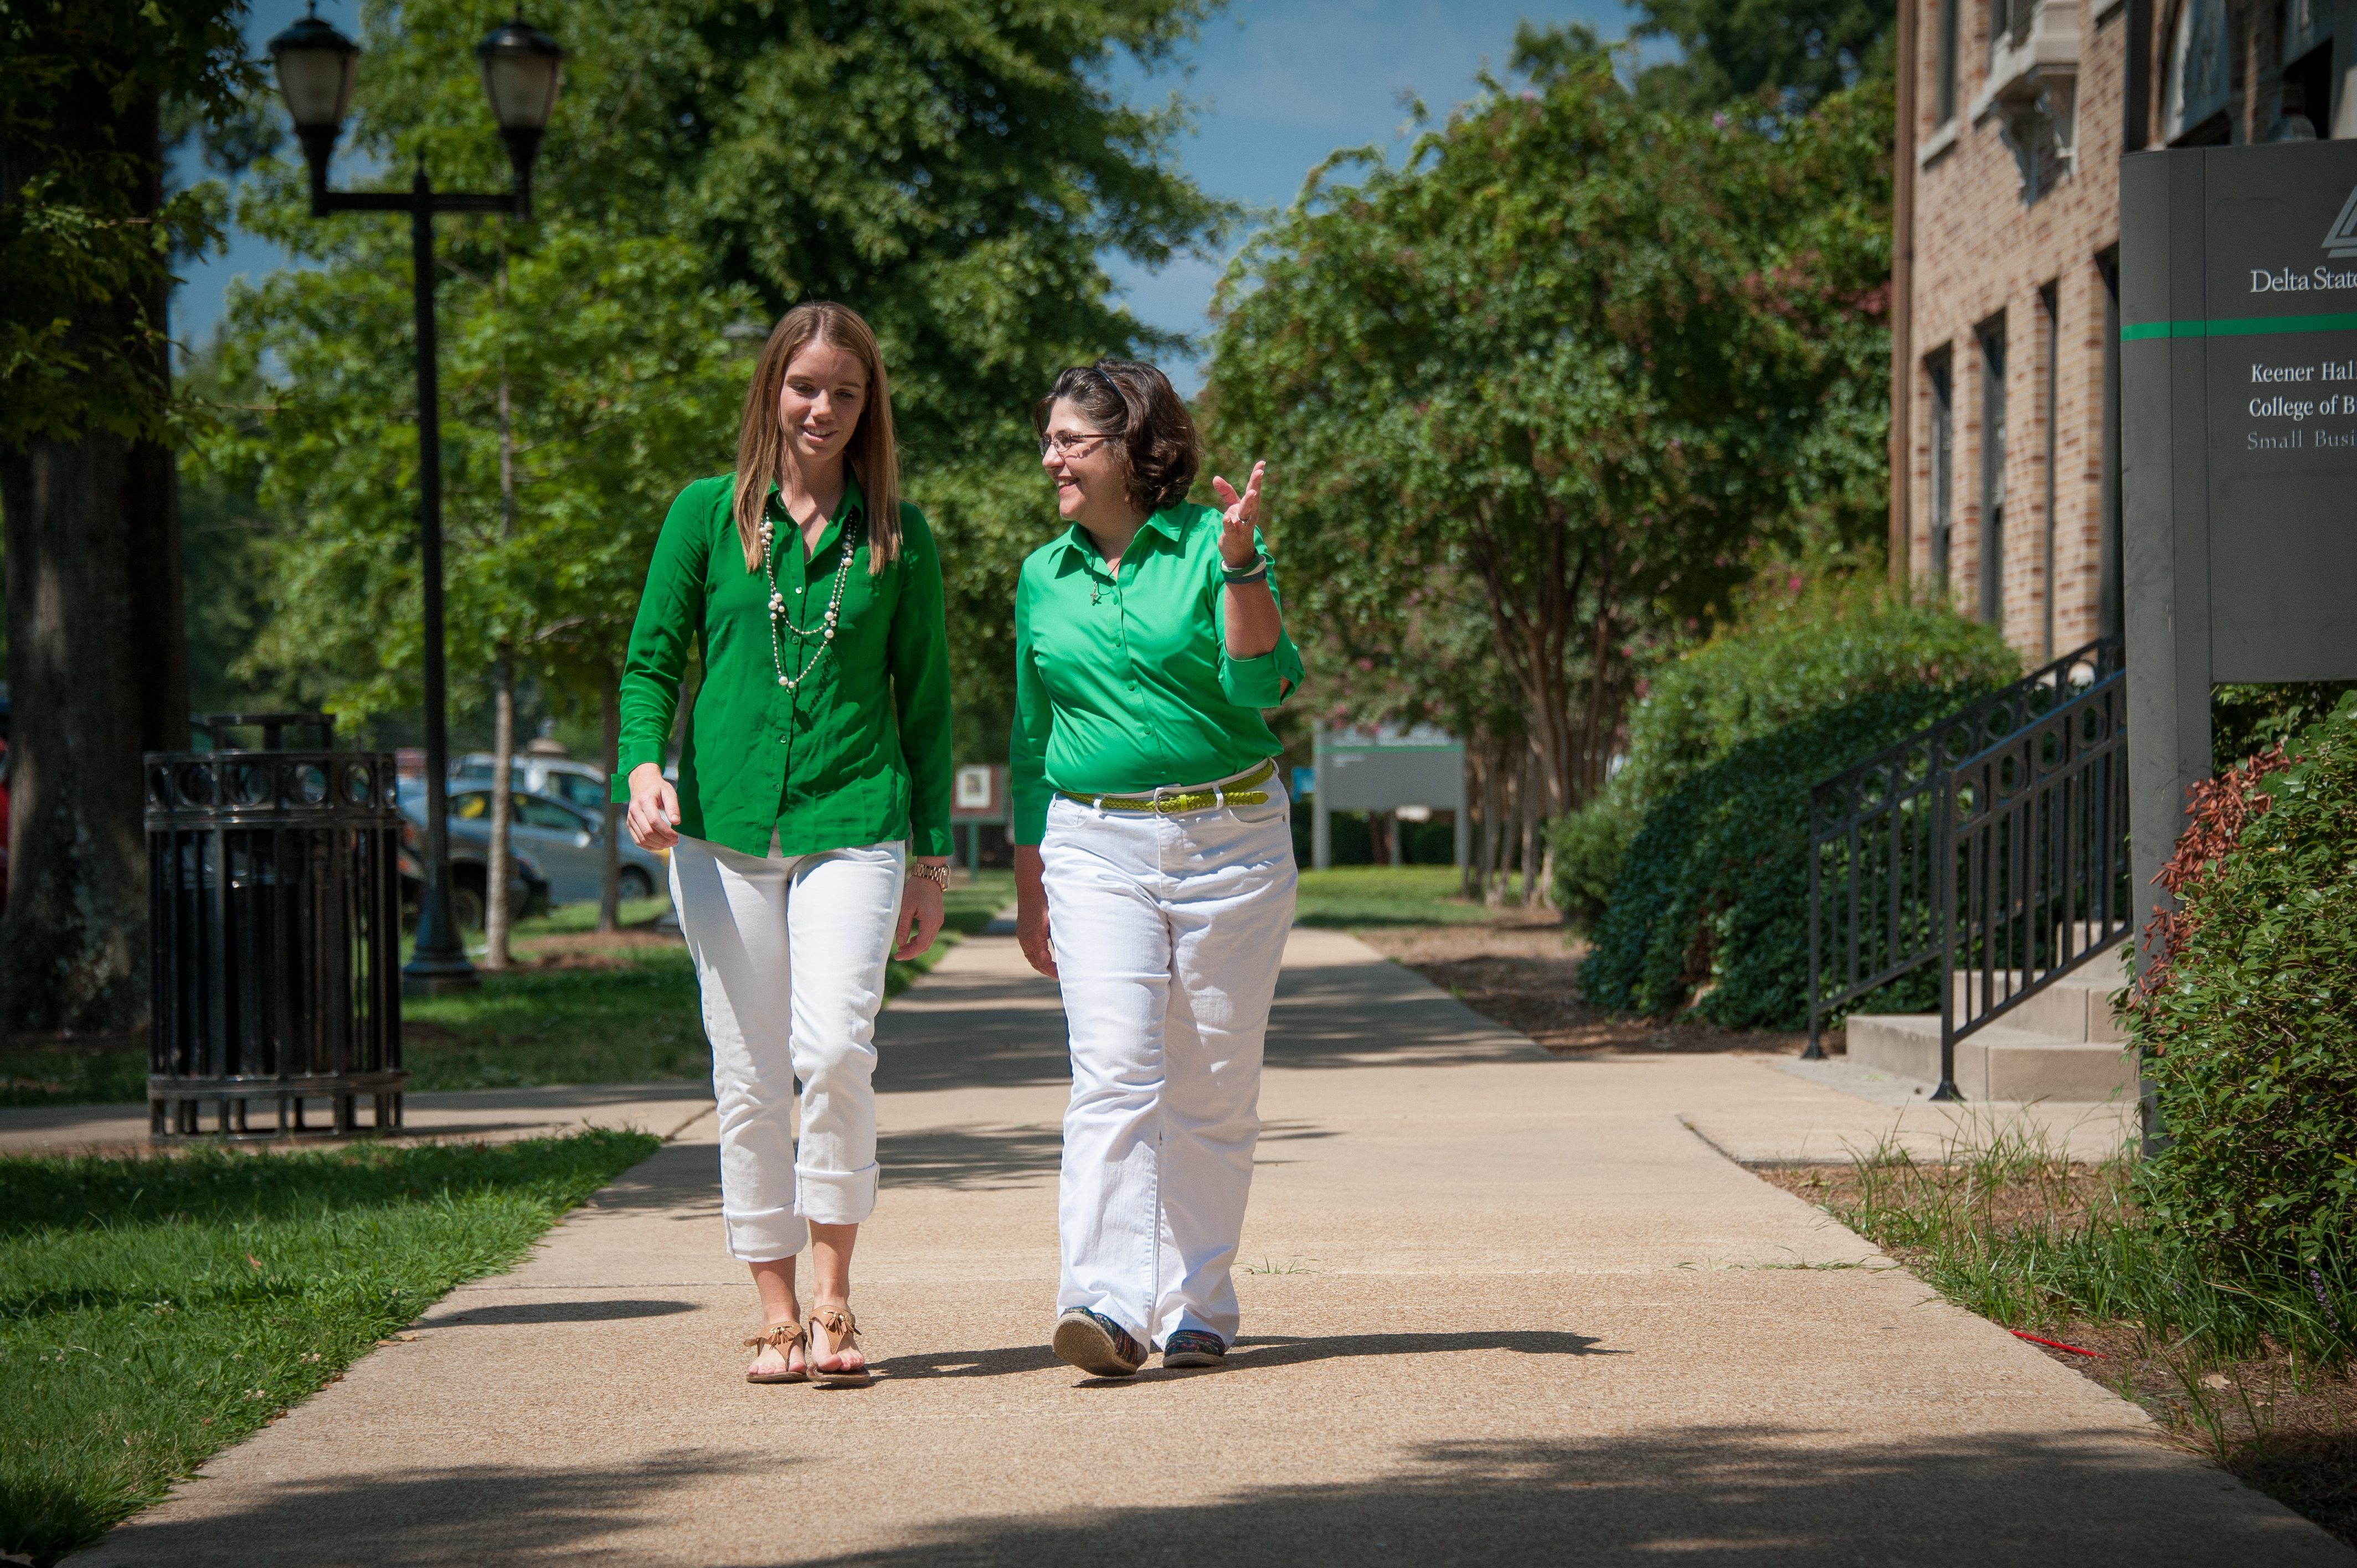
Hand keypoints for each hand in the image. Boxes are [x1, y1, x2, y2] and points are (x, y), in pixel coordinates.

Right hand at [625, 762, 680, 849]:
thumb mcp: (669, 792)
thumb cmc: (658, 788)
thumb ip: (673, 806)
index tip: (677, 837)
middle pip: (648, 832)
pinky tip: (660, 845)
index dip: (666, 832)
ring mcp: (630, 818)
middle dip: (663, 840)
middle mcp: (634, 810)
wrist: (642, 783)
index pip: (654, 821)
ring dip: (657, 845)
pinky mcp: (630, 824)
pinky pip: (638, 841)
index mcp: (644, 800)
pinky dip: (649, 846)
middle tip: (675, 842)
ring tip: (669, 844)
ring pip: (642, 839)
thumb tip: (676, 822)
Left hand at [895, 865, 946, 959]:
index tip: (897, 956)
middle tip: (897, 955)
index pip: (920, 945)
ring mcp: (939, 921)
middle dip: (911, 952)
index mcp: (930, 921)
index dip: (909, 953)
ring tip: (902, 948)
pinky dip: (920, 940)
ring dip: (915, 947)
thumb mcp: (906, 907)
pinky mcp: (937, 918)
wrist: (929, 875)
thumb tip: (900, 944)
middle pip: (925, 946)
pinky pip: (929, 934)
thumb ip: (904, 927)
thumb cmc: (916, 888)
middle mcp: (937, 923)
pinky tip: (910, 940)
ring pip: (928, 941)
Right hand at [1013, 844, 1056, 978]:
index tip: (1063, 976)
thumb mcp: (1057, 918)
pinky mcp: (1021, 930)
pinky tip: (1047, 954)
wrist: (1031, 884)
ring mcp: (1022, 934)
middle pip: (1035, 963)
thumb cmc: (1046, 899)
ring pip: (1030, 957)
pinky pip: (1028, 949)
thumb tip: (1073, 950)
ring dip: (1042, 963)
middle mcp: (1026, 938)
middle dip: (1047, 971)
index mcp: (1034, 938)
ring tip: (1055, 967)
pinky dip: (1037, 955)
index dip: (1053, 971)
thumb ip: (1063, 934)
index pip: (1043, 963)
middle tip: (1061, 975)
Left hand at [1210, 461, 1264, 568]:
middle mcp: (1249, 514)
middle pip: (1253, 498)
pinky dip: (1229, 523)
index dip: (1257, 476)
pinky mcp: (1233, 536)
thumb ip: (1225, 492)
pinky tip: (1226, 517)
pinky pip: (1231, 529)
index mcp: (1250, 506)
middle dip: (1256, 485)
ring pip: (1246, 513)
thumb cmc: (1236, 525)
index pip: (1254, 488)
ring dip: (1249, 502)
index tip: (1262, 463)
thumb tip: (1216, 478)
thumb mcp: (1231, 507)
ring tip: (1251, 492)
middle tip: (1260, 472)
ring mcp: (1242, 526)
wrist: (1237, 552)